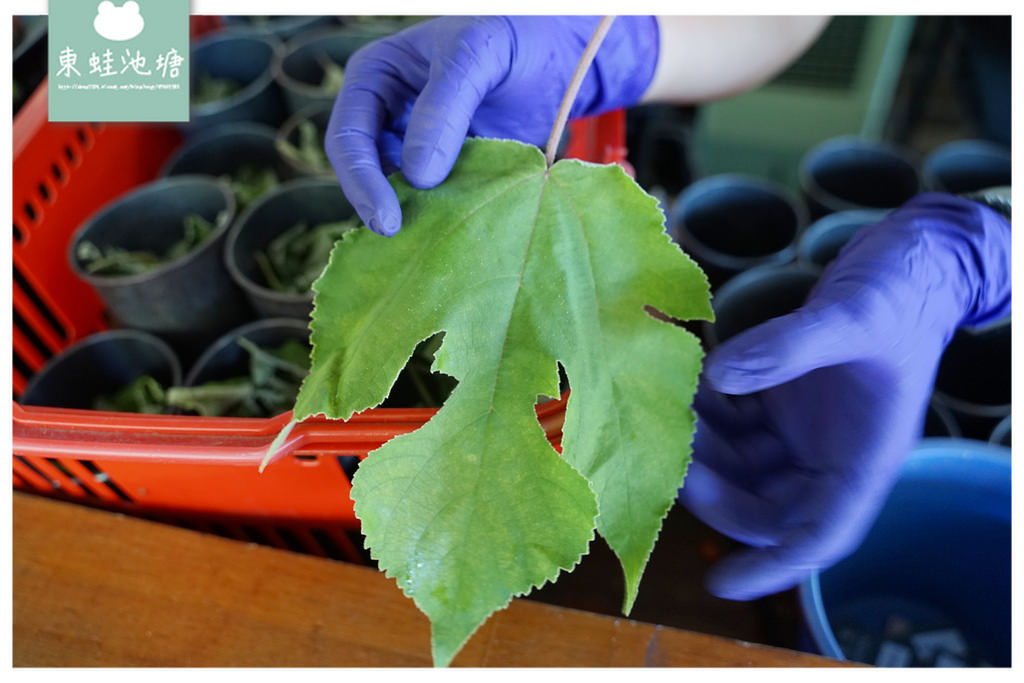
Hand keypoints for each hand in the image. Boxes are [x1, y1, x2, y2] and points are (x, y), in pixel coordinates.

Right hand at [325, 15, 657, 235]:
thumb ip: (447, 106)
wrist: (558, 57)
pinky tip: (454, 234)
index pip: (348, 136)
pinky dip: (440, 218)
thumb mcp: (479, 55)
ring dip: (410, 215)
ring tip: (428, 243)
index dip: (361, 179)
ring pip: (396, 191)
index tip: (387, 218)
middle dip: (379, 205)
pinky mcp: (446, 172)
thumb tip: (416, 176)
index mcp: (375, 78)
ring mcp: (414, 146)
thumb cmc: (515, 39)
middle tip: (399, 237)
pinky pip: (432, 202)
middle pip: (363, 171)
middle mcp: (386, 115)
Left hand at [679, 193, 1009, 599]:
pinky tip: (677, 379)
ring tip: (662, 409)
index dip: (773, 566)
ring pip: (738, 462)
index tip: (723, 582)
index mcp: (863, 457)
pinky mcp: (780, 395)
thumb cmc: (902, 292)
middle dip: (713, 489)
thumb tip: (718, 376)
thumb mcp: (852, 317)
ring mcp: (801, 426)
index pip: (821, 533)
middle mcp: (828, 452)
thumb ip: (789, 346)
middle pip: (763, 503)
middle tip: (667, 456)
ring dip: (699, 445)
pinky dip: (703, 407)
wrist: (912, 258)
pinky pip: (732, 418)